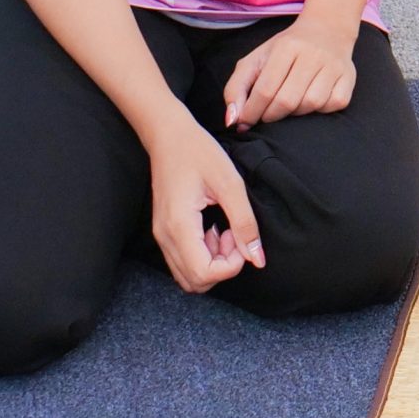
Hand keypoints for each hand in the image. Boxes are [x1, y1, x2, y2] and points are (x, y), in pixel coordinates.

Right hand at [146, 121, 264, 292]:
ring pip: (189, 275)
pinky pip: (184, 261)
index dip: (231, 266)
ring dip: (214, 262)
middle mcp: (165, 237)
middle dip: (223, 266)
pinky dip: (204, 255)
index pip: (204, 274)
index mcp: (179, 226)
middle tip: (235, 236)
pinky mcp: (165, 232)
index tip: (240, 239)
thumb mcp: (230, 183)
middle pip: (195, 282)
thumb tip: (257, 259)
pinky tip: (215, 229)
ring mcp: (161, 236)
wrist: (168, 135)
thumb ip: (245, 223)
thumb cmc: (199, 152)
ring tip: (226, 231)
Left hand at [223, 13, 359, 127]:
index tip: (244, 122)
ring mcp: (334, 65)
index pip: (265, 89)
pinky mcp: (349, 77)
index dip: (251, 112)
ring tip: (288, 105)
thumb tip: (232, 120)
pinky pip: (333, 105)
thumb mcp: (256, 59)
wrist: (326, 29)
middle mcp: (313, 54)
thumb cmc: (285, 50)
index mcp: (286, 46)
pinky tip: (311, 100)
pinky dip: (319, 109)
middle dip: (270, 116)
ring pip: (310, 105)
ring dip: (295, 113)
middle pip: (287, 100)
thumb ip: (236, 87)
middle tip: (265, 116)